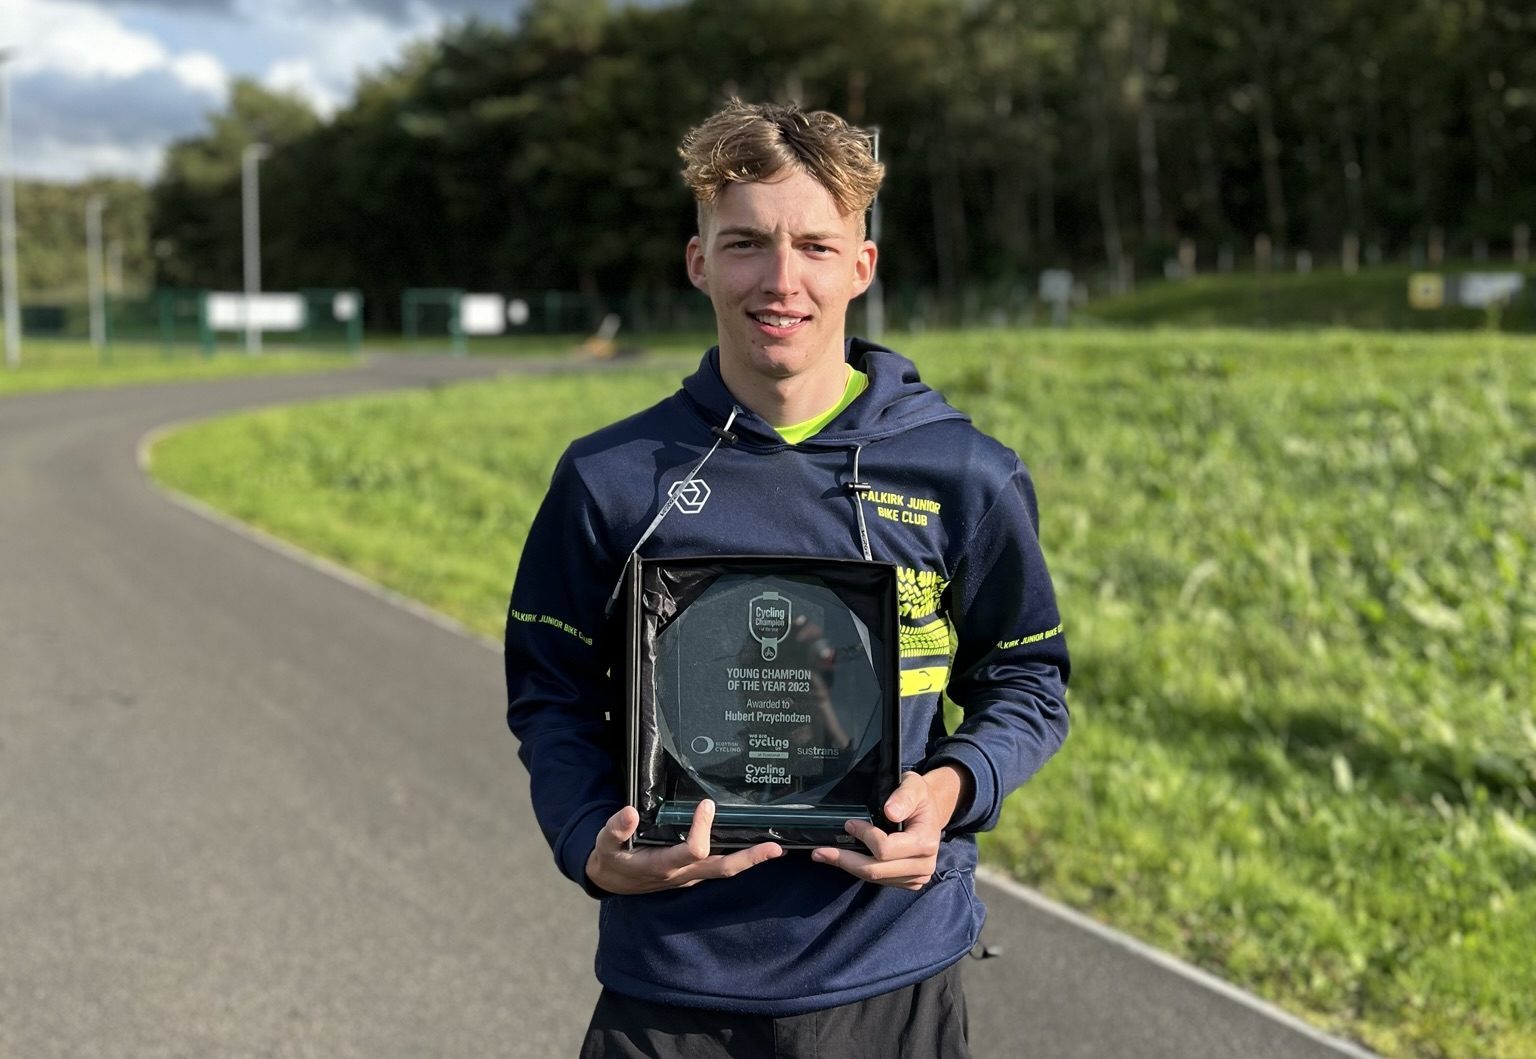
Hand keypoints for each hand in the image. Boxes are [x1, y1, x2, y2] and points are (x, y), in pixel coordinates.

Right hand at [584, 800, 783, 894]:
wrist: (613, 881)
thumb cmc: (612, 859)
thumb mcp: (605, 844)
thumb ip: (616, 829)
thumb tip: (629, 812)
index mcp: (662, 865)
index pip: (692, 850)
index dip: (701, 828)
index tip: (706, 804)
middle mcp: (682, 873)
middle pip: (722, 869)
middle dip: (749, 859)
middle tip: (774, 847)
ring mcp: (690, 875)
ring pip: (725, 870)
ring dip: (750, 860)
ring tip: (775, 847)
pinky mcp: (693, 872)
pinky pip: (719, 866)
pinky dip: (738, 857)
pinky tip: (752, 844)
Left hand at [810, 766, 970, 890]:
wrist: (930, 812)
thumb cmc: (920, 797)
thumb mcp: (914, 786)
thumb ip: (904, 796)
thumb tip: (890, 812)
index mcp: (925, 842)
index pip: (886, 849)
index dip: (864, 836)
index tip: (849, 824)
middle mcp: (924, 865)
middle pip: (876, 870)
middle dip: (845, 860)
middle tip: (820, 851)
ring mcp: (916, 877)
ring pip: (875, 878)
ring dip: (848, 866)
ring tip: (824, 855)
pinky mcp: (908, 882)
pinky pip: (879, 881)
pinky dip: (859, 870)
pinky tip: (845, 859)